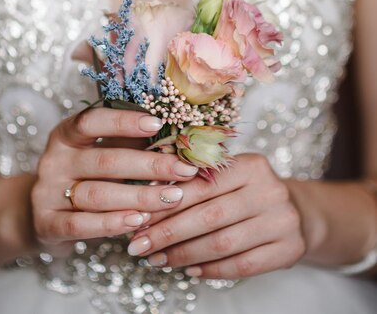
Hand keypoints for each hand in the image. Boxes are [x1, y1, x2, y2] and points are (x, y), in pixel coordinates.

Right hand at [30, 107, 197, 248]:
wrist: (39, 211)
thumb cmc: (83, 175)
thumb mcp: (97, 151)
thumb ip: (126, 143)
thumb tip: (173, 137)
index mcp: (66, 134)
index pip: (92, 121)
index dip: (124, 121)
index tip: (158, 123)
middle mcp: (54, 160)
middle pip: (105, 161)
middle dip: (150, 165)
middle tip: (184, 170)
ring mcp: (47, 192)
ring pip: (97, 194)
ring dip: (139, 197)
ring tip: (171, 198)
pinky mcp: (46, 223)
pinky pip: (81, 224)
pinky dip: (112, 223)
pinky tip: (139, 221)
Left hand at [127, 153, 305, 278]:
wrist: (297, 212)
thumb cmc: (249, 191)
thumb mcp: (228, 176)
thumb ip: (196, 181)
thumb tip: (149, 192)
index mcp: (251, 165)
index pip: (203, 185)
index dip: (168, 203)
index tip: (139, 217)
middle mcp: (270, 190)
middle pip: (210, 216)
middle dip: (169, 233)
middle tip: (138, 245)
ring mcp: (283, 221)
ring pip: (224, 243)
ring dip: (184, 254)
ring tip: (157, 259)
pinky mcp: (289, 249)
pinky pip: (243, 265)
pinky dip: (212, 270)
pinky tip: (189, 270)